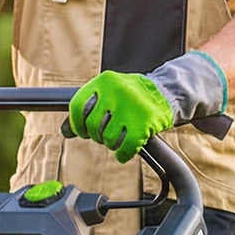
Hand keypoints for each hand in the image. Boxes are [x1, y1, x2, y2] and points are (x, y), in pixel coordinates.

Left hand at [67, 52, 227, 163]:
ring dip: (112, 143)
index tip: (82, 131)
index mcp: (105, 81)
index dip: (77, 124)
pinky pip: (125, 148)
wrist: (168, 92)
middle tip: (106, 133)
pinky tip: (126, 150)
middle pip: (93, 126)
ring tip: (120, 136)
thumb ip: (87, 109)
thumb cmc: (133, 96)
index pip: (78, 107)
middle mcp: (117, 92)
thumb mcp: (109, 94)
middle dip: (97, 135)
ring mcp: (131, 107)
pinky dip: (123, 153)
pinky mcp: (144, 123)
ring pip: (107, 139)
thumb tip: (65, 130)